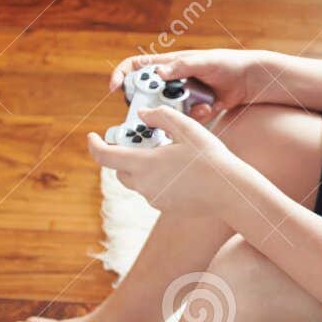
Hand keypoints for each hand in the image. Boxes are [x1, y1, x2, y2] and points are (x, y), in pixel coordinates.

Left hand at [88, 106, 246, 219]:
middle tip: (140, 142)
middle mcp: (144, 185)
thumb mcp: (186, 128)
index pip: (105, 157)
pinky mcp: (164, 206)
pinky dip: (157, 179)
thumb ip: (160, 117)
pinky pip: (152, 190)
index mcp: (144, 164)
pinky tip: (179, 170)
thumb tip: (143, 115)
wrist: (229, 191)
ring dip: (142, 167)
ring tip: (166, 153)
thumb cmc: (209, 158)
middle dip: (123, 155)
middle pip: (119, 170)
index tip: (92, 137)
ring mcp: (154, 198)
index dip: (94, 146)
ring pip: (137, 181)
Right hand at [107, 49, 268, 123]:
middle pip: (144, 95)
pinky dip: (193, 117)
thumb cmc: (226, 63)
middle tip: (160, 109)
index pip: (135, 67)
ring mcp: (179, 99)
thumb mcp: (204, 61)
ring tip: (199, 106)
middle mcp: (170, 82)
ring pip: (163, 112)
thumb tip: (159, 73)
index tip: (114, 88)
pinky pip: (182, 121)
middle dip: (149, 104)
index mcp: (168, 65)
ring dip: (176, 113)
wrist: (248, 81)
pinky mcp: (190, 112)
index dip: (120, 75)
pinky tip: (209, 109)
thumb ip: (182, 66)